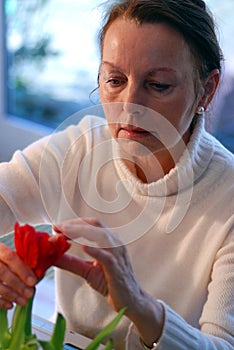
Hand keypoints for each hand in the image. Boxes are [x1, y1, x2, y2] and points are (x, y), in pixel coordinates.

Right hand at [0, 243, 36, 308]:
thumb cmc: (1, 259)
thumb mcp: (6, 254)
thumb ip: (18, 261)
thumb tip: (35, 274)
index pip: (10, 257)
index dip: (22, 270)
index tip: (33, 281)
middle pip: (3, 272)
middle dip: (18, 284)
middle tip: (30, 293)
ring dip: (11, 295)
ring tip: (23, 301)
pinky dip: (0, 302)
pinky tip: (10, 305)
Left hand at [54, 218, 163, 345]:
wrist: (129, 300)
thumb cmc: (110, 282)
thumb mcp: (86, 270)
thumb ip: (71, 262)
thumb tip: (52, 256)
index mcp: (108, 240)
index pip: (89, 225)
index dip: (72, 224)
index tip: (56, 227)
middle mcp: (114, 243)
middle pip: (94, 224)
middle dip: (74, 224)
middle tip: (58, 227)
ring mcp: (117, 254)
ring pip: (100, 235)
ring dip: (81, 232)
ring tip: (65, 232)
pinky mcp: (117, 268)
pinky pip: (106, 256)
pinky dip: (94, 250)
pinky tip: (83, 247)